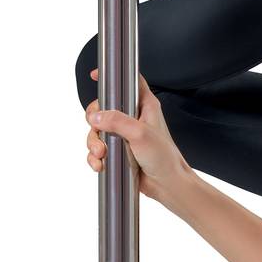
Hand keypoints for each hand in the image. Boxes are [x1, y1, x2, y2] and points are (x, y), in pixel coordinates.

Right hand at [83, 69, 192, 198]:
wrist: (168, 185)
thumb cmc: (164, 158)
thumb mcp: (141, 134)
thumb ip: (117, 121)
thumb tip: (96, 117)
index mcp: (144, 105)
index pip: (128, 82)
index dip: (112, 76)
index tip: (95, 75)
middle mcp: (133, 118)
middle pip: (103, 108)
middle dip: (94, 121)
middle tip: (97, 131)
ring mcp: (125, 135)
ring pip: (98, 131)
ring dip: (94, 143)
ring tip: (101, 155)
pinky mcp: (119, 152)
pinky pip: (99, 150)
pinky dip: (95, 158)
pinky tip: (100, 165)